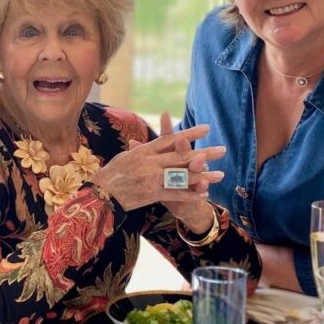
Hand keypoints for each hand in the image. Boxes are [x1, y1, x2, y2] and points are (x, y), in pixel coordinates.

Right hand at [92, 119, 224, 216]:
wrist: (101, 193)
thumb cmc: (112, 174)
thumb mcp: (127, 156)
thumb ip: (143, 150)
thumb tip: (155, 143)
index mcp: (145, 150)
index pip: (171, 139)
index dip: (190, 134)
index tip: (206, 129)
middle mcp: (150, 161)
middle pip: (182, 155)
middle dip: (204, 153)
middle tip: (222, 150)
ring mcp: (152, 177)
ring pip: (183, 175)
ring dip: (203, 176)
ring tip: (220, 175)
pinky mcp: (152, 193)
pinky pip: (175, 193)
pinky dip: (190, 194)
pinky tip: (204, 194)